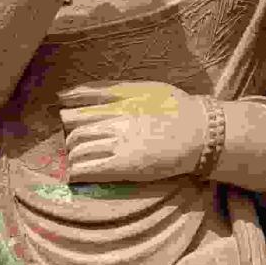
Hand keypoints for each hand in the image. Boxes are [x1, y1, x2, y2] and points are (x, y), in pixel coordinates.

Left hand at [57, 82, 207, 183]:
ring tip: (79, 160)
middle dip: (70, 137)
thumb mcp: (146, 88)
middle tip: (76, 144)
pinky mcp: (123, 166)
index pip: (79, 106)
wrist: (201, 132)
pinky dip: (76, 173)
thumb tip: (73, 92)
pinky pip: (87, 169)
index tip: (64, 117)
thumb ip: (112, 89)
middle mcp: (114, 120)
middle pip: (74, 130)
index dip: (68, 113)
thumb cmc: (178, 108)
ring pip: (77, 150)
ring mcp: (118, 143)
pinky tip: (77, 176)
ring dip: (73, 156)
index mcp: (120, 100)